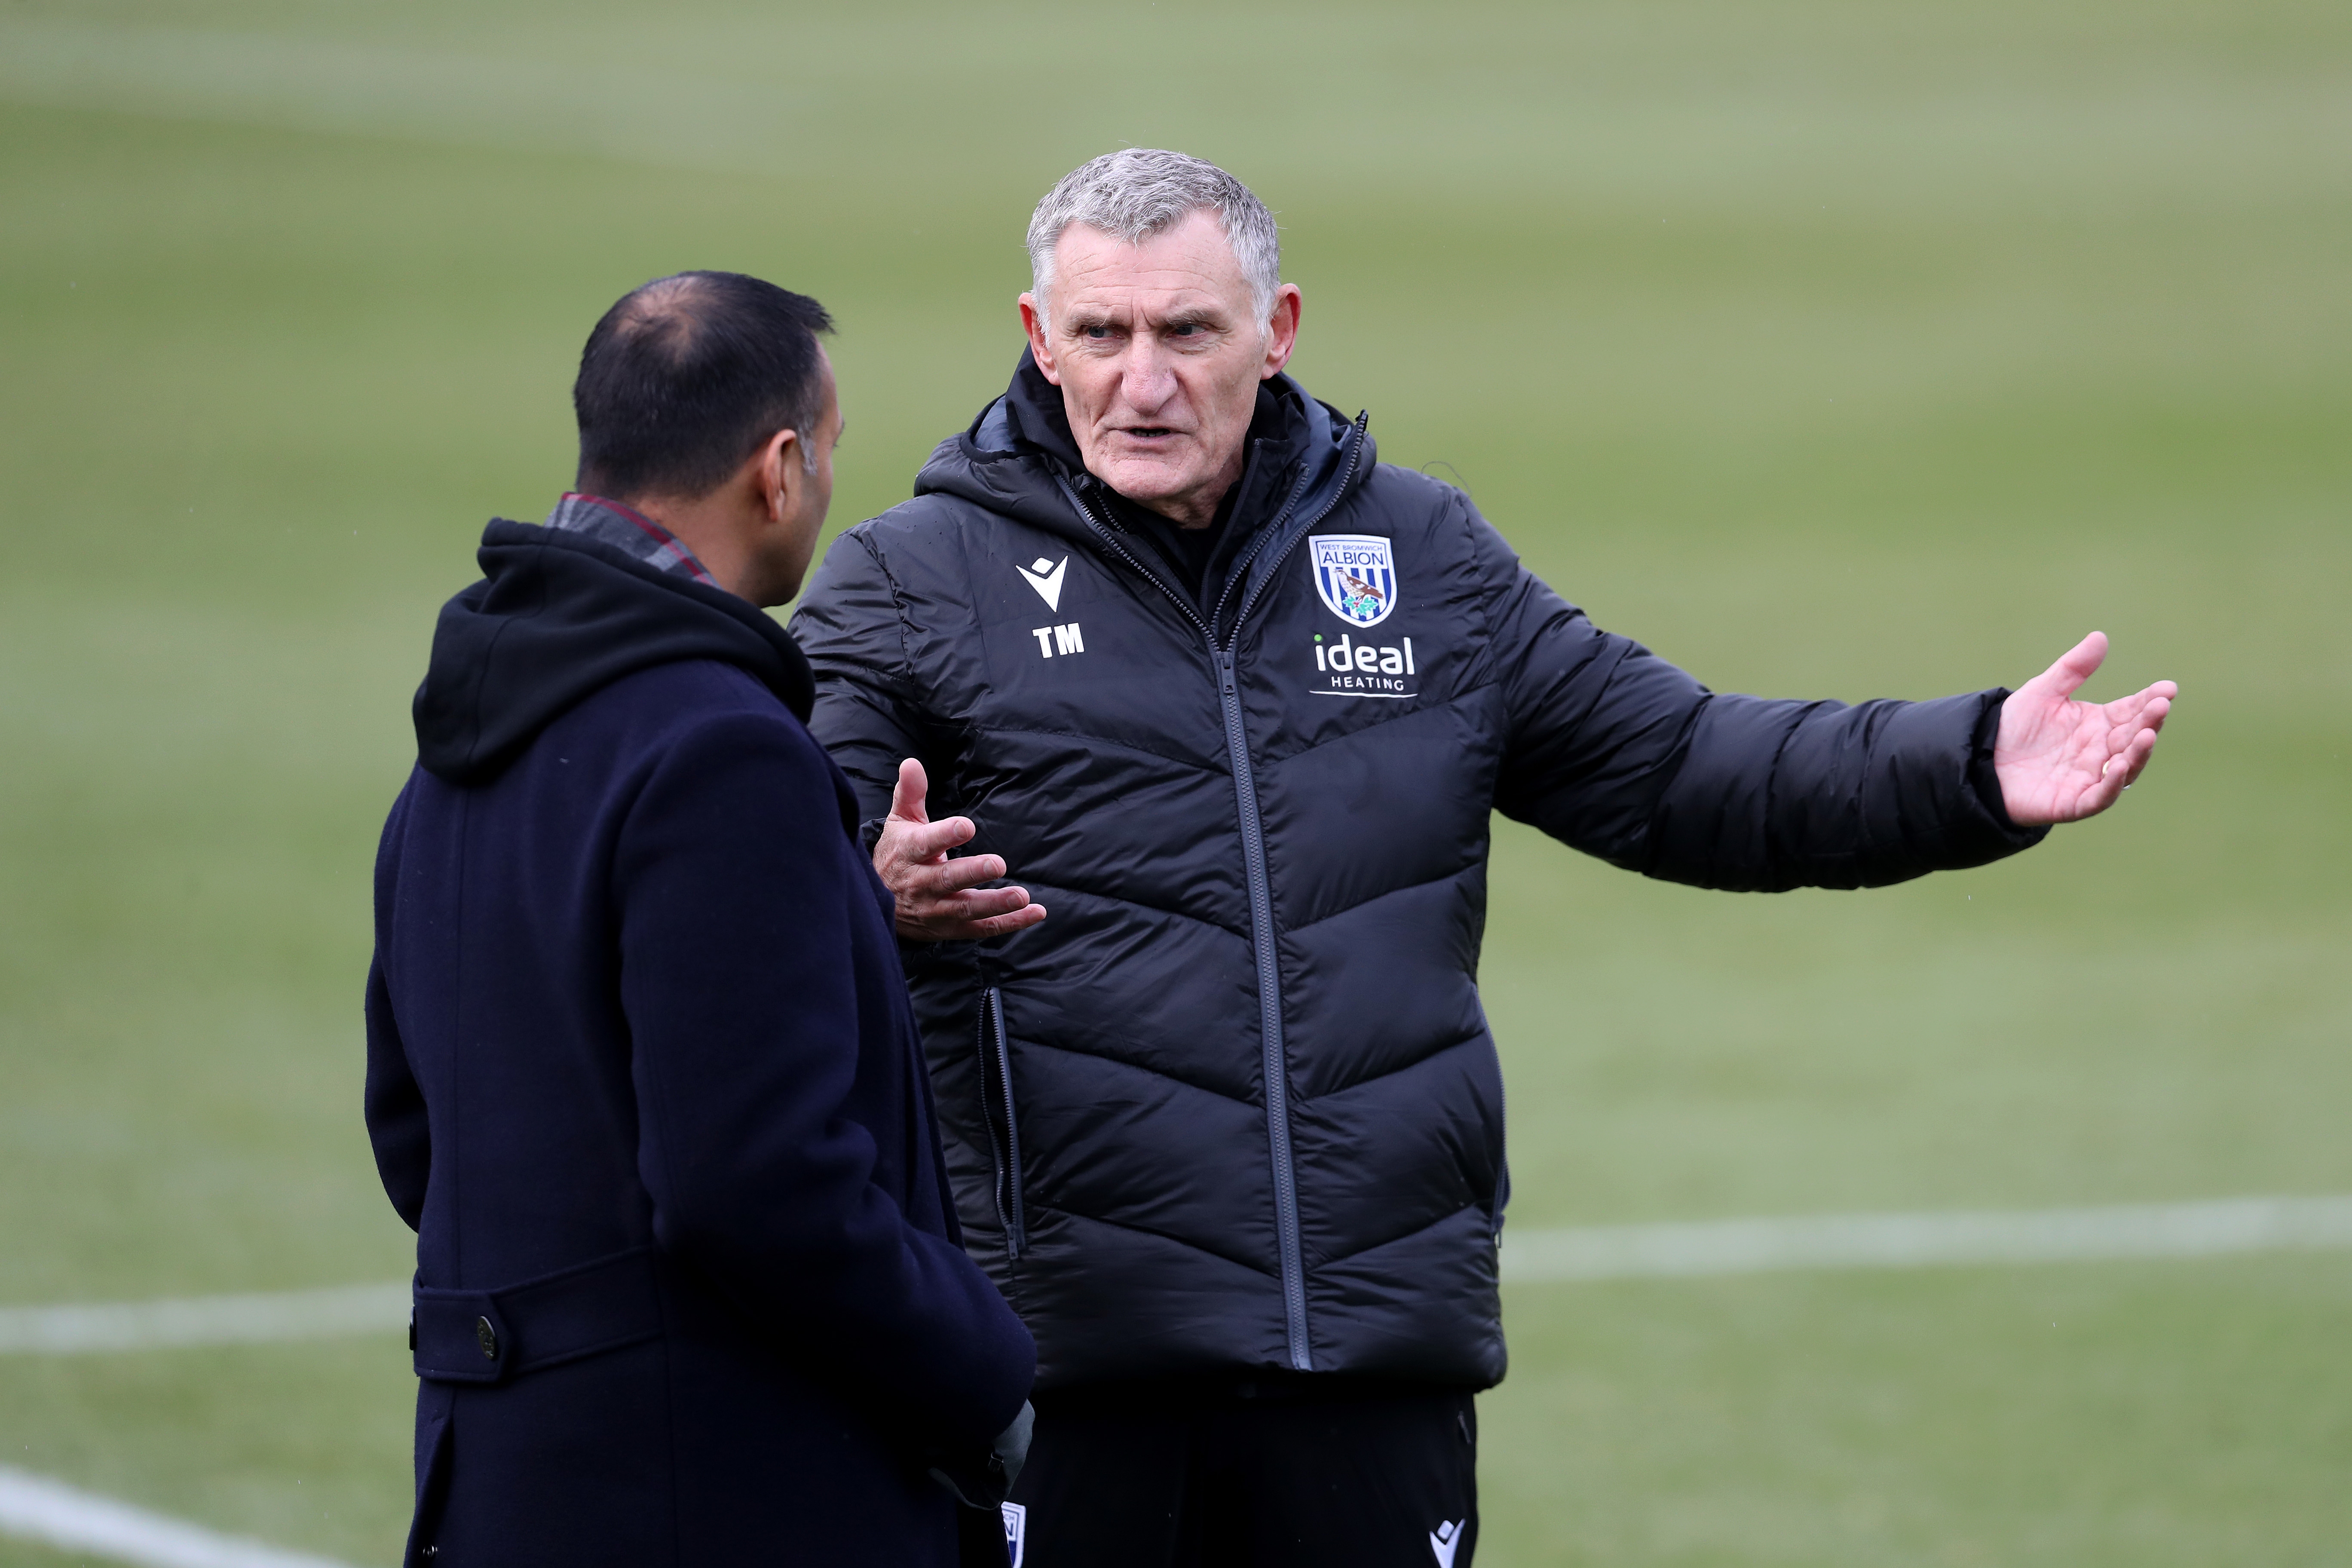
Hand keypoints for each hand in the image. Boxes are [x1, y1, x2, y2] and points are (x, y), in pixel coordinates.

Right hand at [874, 759, 1046, 940]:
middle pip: (947, 879)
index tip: (966, 826)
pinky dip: (1009, 923)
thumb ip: (910, 793)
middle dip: (972, 872)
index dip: (945, 835)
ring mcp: (935, 910)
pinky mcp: (949, 929)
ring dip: (996, 904)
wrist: (878, 903)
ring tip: (1022, 896)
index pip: (925, 843)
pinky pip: (981, 929)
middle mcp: (920, 884)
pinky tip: (1035, 913)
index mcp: (908, 853)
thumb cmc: (897, 853)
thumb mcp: (899, 821)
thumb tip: (911, 763)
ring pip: (966, 909)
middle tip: (998, 864)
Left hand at [1995, 632, 2175, 826]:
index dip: (2150, 700)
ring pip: (2125, 767)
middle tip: (2161, 705)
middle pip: (2133, 736)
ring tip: (2147, 734)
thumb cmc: (2015, 728)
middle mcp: (2101, 750)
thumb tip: (2100, 637)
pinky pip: (2100, 796)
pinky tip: (2121, 765)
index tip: (2168, 688)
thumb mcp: (2043, 692)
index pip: (2132, 710)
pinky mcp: (2075, 802)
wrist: (1982, 760)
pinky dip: (2113, 783)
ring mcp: (2090, 777)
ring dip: (2139, 752)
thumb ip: (2072, 669)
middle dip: (2149, 722)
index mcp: (2098, 724)